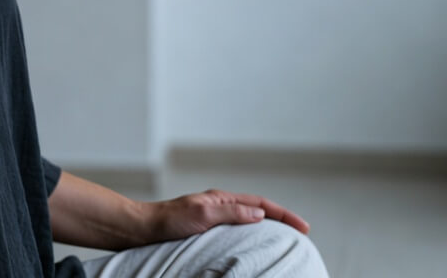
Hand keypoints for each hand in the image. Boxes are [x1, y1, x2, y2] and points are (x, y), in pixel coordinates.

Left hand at [139, 189, 309, 243]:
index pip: (259, 204)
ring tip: (283, 243)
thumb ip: (231, 212)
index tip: (303, 227)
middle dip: (280, 220)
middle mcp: (218, 205)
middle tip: (300, 235)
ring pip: (247, 222)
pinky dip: (249, 239)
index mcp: (220, 198)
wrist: (144, 228)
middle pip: (256, 211)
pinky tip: (253, 250)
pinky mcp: (206, 231)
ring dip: (266, 230)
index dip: (283, 215)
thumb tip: (260, 214)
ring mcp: (213, 218)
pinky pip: (235, 233)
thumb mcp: (202, 214)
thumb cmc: (170, 221)